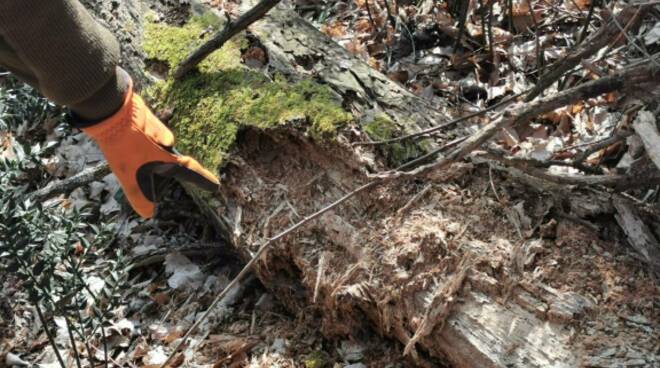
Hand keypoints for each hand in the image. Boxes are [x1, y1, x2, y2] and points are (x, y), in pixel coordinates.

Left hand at [82, 81, 218, 217]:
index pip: (192, 172)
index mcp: (169, 158)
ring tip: (124, 156)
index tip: (215, 186)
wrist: (112, 112)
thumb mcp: (129, 176)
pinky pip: (145, 136)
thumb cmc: (125, 146)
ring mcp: (157, 130)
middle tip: (138, 171)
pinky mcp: (145, 121)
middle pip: (167, 163)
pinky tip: (122, 143)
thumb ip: (138, 196)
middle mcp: (168, 144)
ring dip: (142, 155)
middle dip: (156, 170)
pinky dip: (136, 142)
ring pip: (154, 149)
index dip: (204, 180)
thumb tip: (148, 213)